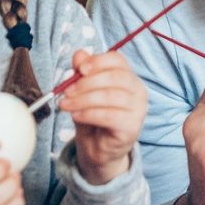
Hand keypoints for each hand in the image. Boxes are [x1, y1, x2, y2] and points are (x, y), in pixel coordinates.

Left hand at [59, 48, 147, 184]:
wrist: (97, 149)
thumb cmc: (93, 118)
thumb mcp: (83, 93)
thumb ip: (81, 74)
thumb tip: (79, 54)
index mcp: (128, 77)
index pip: (117, 60)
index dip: (98, 61)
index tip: (79, 69)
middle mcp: (138, 91)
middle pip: (115, 77)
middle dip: (86, 83)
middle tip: (65, 92)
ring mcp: (138, 109)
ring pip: (111, 96)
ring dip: (83, 99)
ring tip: (65, 105)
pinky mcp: (132, 127)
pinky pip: (110, 115)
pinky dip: (89, 114)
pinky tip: (76, 116)